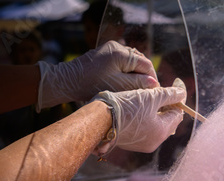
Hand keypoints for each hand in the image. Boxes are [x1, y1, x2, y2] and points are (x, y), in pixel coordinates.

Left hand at [37, 41, 158, 110]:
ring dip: (138, 72)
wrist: (68, 80)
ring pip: (133, 60)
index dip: (152, 78)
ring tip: (140, 87)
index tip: (155, 90)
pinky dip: (129, 70)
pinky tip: (129, 80)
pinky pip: (124, 60)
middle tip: (149, 90)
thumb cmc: (92, 85)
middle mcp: (117, 46)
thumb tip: (154, 83)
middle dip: (146, 75)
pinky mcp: (106, 52)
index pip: (145, 64)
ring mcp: (111, 48)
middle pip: (140, 60)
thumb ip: (137, 83)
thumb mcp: (118, 86)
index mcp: (121, 53)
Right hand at [92, 86, 185, 153]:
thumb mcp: (151, 97)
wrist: (97, 119)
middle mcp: (154, 142)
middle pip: (168, 120)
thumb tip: (182, 93)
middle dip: (168, 104)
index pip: (178, 113)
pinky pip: (144, 128)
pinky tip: (139, 106)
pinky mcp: (129, 142)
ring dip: (157, 110)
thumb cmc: (126, 107)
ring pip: (156, 124)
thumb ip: (169, 95)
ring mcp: (141, 144)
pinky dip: (145, 117)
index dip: (178, 97)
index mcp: (162, 132)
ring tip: (151, 96)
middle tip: (164, 89)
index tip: (176, 83)